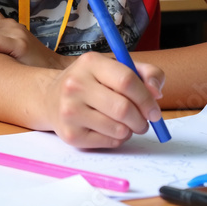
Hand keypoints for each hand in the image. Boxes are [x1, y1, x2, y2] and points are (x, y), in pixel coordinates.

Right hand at [43, 52, 164, 147]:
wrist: (50, 98)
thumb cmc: (92, 83)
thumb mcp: (115, 68)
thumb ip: (145, 74)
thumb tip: (156, 92)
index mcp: (89, 63)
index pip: (127, 81)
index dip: (147, 99)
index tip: (154, 110)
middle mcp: (75, 85)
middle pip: (123, 109)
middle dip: (142, 120)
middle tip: (144, 122)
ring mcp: (69, 111)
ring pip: (119, 129)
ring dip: (130, 130)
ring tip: (122, 123)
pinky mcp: (70, 135)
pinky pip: (109, 142)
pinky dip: (117, 139)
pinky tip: (107, 129)